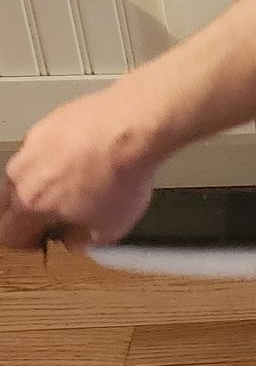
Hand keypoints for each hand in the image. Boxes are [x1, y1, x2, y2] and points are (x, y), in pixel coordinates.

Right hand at [0, 91, 156, 250]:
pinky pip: (41, 147)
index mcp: (29, 205)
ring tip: (69, 182)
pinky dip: (53, 156)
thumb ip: (82, 240)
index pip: (7, 233)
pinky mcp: (46, 123)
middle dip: (27, 212)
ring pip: (24, 172)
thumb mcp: (110, 228)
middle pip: (9, 201)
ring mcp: (31, 144)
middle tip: (52, 213)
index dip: (24, 242)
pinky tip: (78, 156)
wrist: (133, 126)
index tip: (41, 240)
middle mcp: (22, 173)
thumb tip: (73, 238)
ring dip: (39, 181)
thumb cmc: (120, 178)